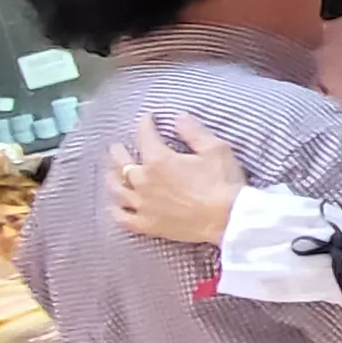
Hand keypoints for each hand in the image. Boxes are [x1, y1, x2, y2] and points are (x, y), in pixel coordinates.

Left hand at [108, 115, 247, 245]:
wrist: (229, 219)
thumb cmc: (223, 182)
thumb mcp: (214, 149)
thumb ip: (193, 131)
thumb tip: (178, 117)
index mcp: (158, 160)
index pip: (144, 135)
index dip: (145, 123)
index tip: (147, 118)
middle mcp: (144, 181)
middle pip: (121, 162)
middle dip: (118, 151)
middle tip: (117, 146)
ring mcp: (143, 205)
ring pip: (117, 189)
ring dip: (112, 177)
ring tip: (111, 172)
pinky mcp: (148, 225)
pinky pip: (123, 218)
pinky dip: (116, 211)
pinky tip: (115, 206)